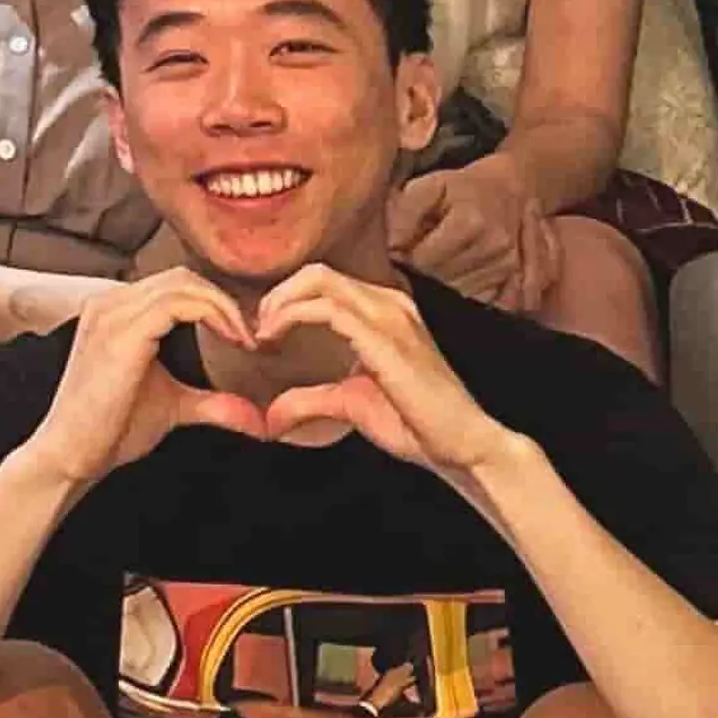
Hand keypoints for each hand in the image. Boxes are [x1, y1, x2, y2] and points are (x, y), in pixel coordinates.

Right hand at [17, 271, 258, 502]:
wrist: (71, 454)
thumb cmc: (110, 429)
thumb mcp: (173, 407)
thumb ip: (212, 404)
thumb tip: (256, 418)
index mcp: (115, 311)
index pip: (175, 284)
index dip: (215, 303)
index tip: (243, 338)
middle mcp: (110, 302)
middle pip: (181, 277)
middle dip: (223, 301)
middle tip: (250, 336)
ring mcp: (112, 314)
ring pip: (182, 284)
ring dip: (222, 306)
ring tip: (244, 338)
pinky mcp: (122, 334)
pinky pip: (178, 305)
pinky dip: (213, 315)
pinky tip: (231, 340)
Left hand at [248, 267, 510, 486]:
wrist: (460, 445)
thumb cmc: (415, 424)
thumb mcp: (350, 404)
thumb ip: (310, 401)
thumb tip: (270, 419)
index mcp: (384, 310)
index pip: (324, 282)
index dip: (286, 299)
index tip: (262, 332)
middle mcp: (389, 302)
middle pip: (316, 273)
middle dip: (277, 295)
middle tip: (257, 330)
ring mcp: (390, 315)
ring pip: (318, 281)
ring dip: (279, 304)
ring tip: (262, 335)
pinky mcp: (385, 337)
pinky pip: (326, 309)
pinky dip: (290, 317)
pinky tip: (273, 340)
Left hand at [394, 147, 560, 314]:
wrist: (506, 189)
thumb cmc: (460, 188)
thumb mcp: (428, 185)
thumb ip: (404, 211)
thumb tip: (392, 246)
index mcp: (470, 221)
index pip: (424, 261)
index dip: (408, 256)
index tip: (407, 246)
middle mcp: (494, 245)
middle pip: (442, 279)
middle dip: (426, 271)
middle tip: (424, 253)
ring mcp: (507, 263)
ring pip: (459, 292)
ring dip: (444, 281)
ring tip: (443, 258)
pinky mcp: (514, 276)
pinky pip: (480, 298)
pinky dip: (464, 290)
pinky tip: (459, 271)